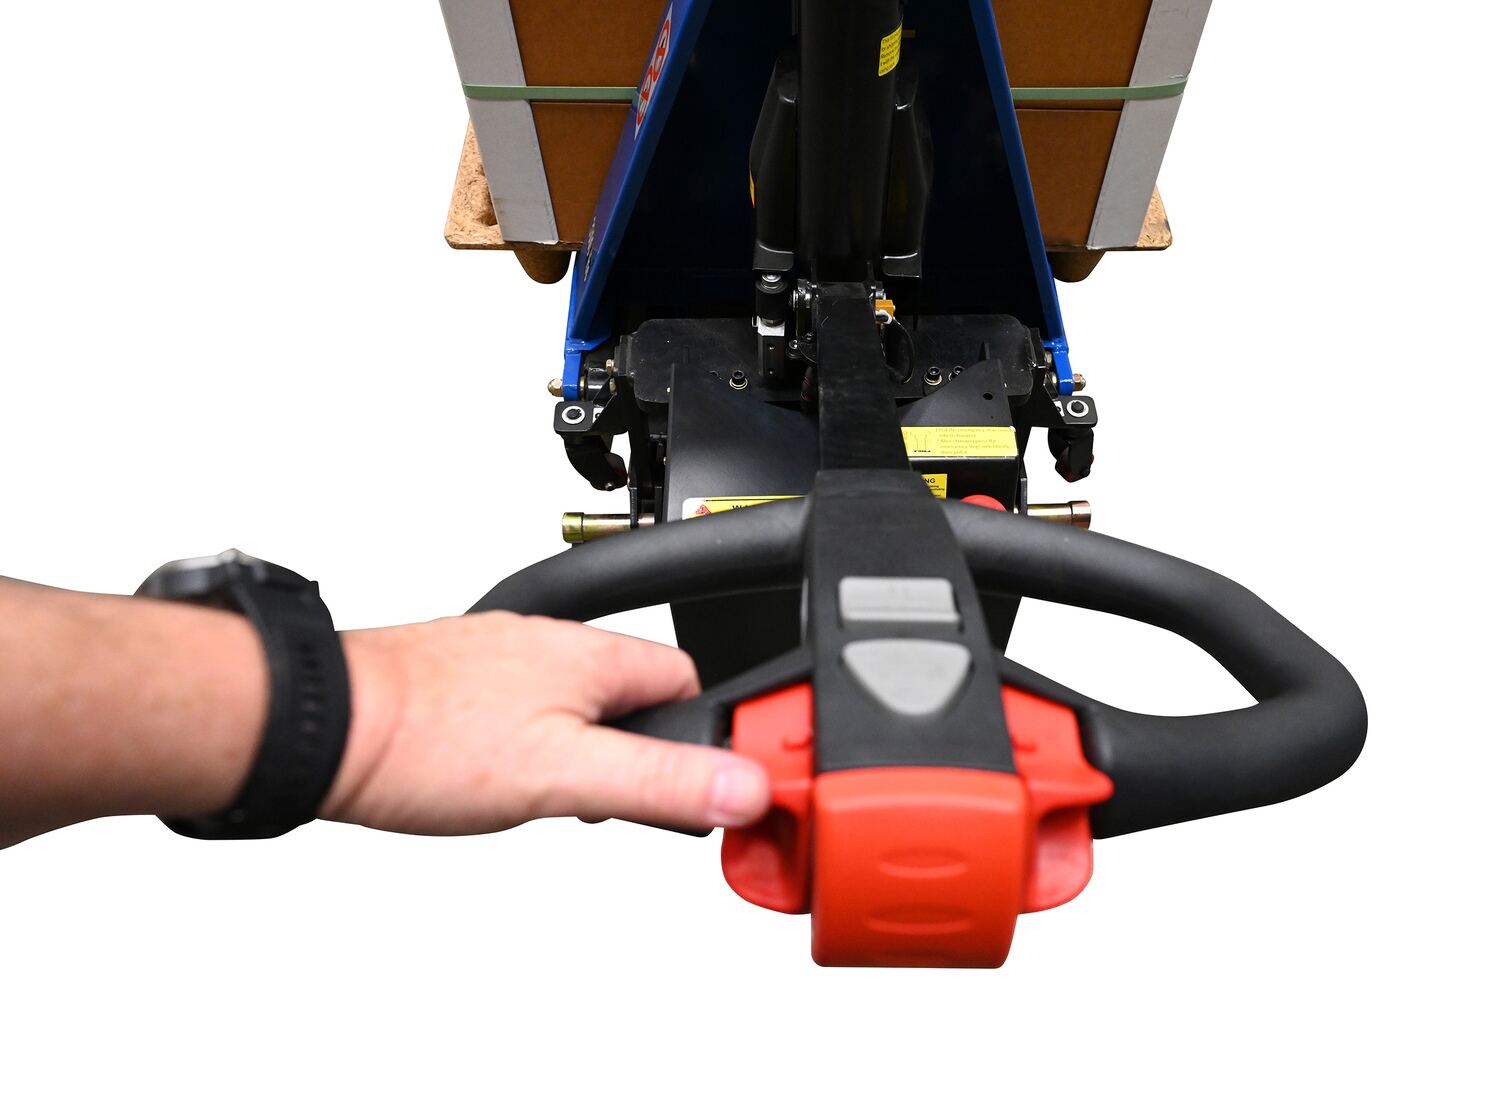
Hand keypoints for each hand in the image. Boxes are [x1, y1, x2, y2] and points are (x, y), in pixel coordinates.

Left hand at [324, 613, 771, 834]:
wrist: (322, 726)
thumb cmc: (426, 740)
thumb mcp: (564, 775)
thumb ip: (659, 779)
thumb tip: (746, 784)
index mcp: (591, 654)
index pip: (688, 678)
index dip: (704, 735)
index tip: (704, 784)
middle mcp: (550, 643)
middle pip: (633, 695)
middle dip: (639, 752)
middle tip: (615, 806)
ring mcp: (502, 659)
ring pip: (576, 705)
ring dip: (583, 752)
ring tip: (552, 801)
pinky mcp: (461, 680)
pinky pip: (524, 711)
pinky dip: (530, 747)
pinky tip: (499, 782)